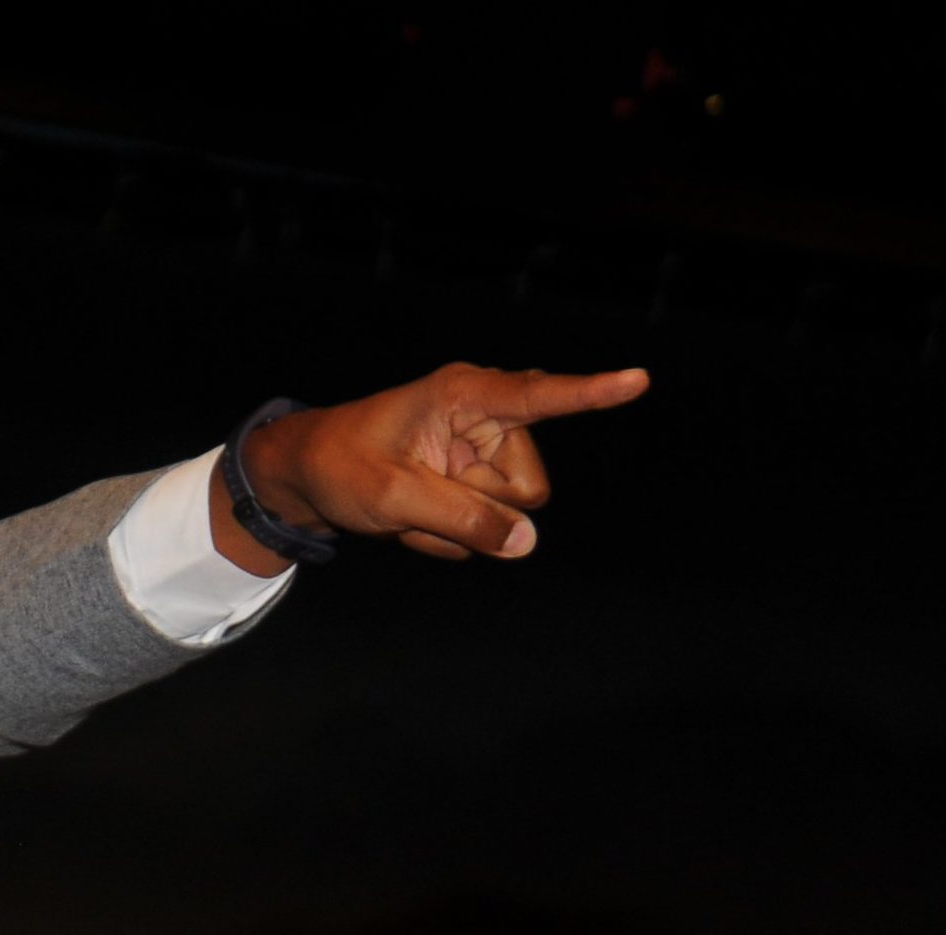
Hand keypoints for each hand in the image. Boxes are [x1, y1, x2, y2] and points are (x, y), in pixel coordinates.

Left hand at [226, 362, 649, 563]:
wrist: (307, 476)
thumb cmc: (343, 466)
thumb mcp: (393, 496)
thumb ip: (462, 518)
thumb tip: (525, 543)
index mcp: (466, 396)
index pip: (540, 396)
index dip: (592, 392)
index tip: (638, 379)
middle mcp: (486, 418)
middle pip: (528, 488)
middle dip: (482, 507)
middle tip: (421, 496)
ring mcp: (482, 452)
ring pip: (510, 514)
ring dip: (460, 525)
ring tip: (411, 505)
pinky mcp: (475, 483)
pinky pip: (486, 531)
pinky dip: (447, 535)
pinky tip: (412, 516)